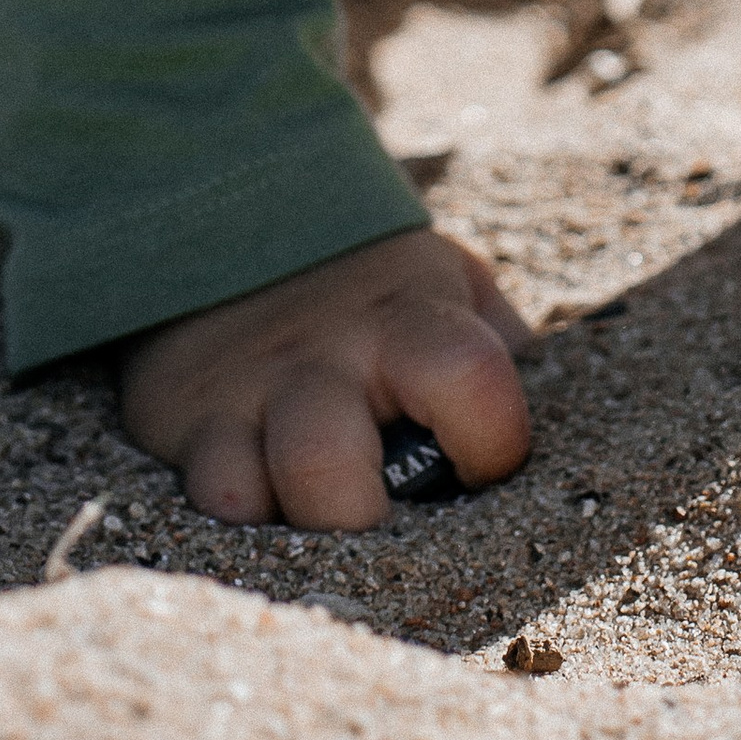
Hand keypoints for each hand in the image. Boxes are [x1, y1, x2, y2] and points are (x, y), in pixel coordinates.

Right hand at [118, 227, 533, 529]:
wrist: (247, 212)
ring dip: (298, 528)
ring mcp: (248, 384)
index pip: (466, 379)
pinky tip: (269, 492)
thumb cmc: (380, 291)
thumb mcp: (452, 292)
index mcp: (412, 315)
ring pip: (257, 492)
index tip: (483, 462)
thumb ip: (497, 355)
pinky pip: (210, 500)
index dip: (489, 442)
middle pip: (331, 465)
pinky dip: (242, 519)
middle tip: (390, 512)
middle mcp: (324, 350)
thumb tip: (554, 439)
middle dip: (365, 522)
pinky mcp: (186, 413)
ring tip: (325, 510)